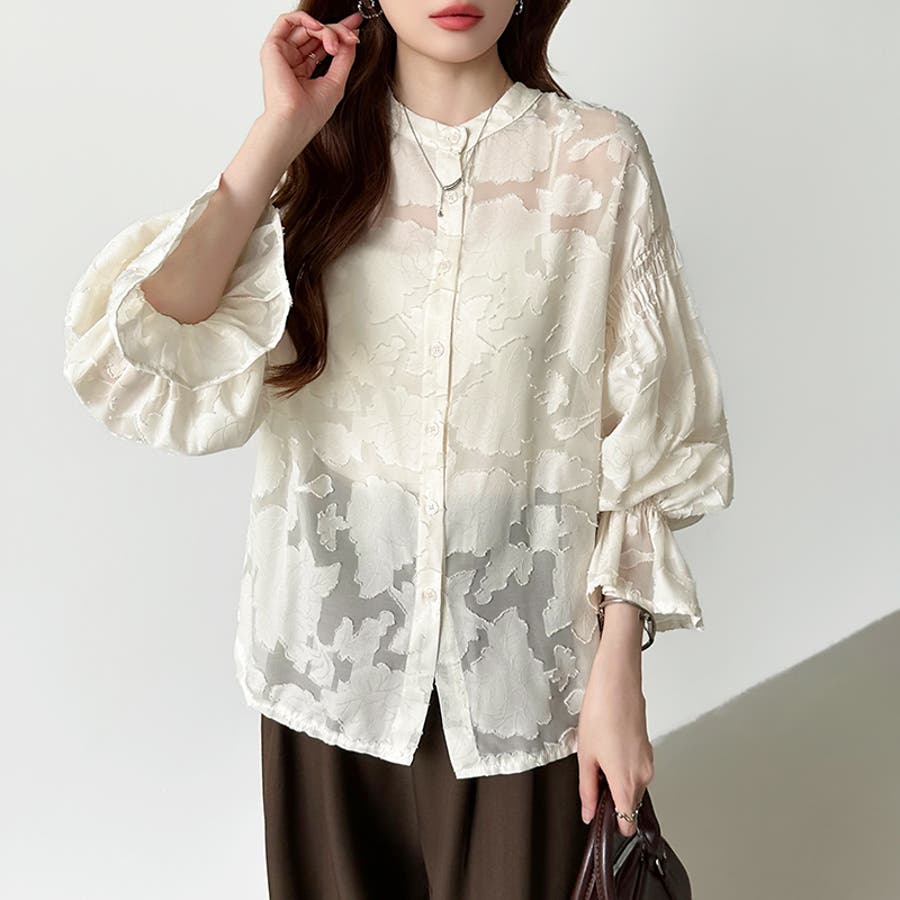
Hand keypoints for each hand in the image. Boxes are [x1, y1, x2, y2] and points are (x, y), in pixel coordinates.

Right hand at [259, 9, 362, 141]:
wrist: (294, 121)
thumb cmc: (311, 112)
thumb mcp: (336, 81)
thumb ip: (344, 58)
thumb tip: (351, 38)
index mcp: (304, 71)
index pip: (321, 45)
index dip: (339, 33)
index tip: (356, 26)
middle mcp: (292, 60)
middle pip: (316, 34)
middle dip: (337, 30)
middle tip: (352, 36)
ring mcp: (282, 54)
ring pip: (306, 27)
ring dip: (325, 30)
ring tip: (335, 45)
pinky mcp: (272, 48)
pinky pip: (287, 21)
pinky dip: (305, 19)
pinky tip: (319, 28)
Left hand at [576, 636, 653, 836]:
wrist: (617, 683)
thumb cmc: (601, 713)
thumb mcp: (585, 756)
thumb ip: (587, 790)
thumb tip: (588, 813)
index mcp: (627, 783)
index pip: (627, 824)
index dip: (611, 824)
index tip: (598, 815)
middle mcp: (644, 776)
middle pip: (630, 804)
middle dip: (612, 798)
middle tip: (591, 778)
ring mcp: (648, 761)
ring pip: (634, 784)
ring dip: (617, 779)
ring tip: (598, 755)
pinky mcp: (648, 748)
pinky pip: (636, 767)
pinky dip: (623, 765)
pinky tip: (608, 745)